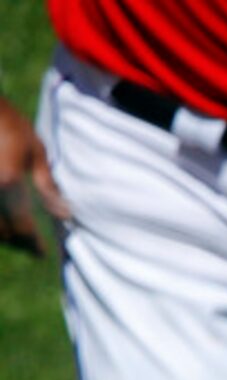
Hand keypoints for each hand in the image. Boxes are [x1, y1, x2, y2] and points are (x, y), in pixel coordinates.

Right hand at [0, 95, 70, 257]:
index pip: (22, 226)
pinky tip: (5, 219)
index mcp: (8, 182)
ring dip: (3, 232)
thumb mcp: (35, 150)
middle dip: (17, 241)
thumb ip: (47, 185)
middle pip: (1, 231)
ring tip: (18, 234)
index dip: (32, 243)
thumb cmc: (8, 123)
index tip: (42, 253)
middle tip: (31, 245)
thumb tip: (65, 214)